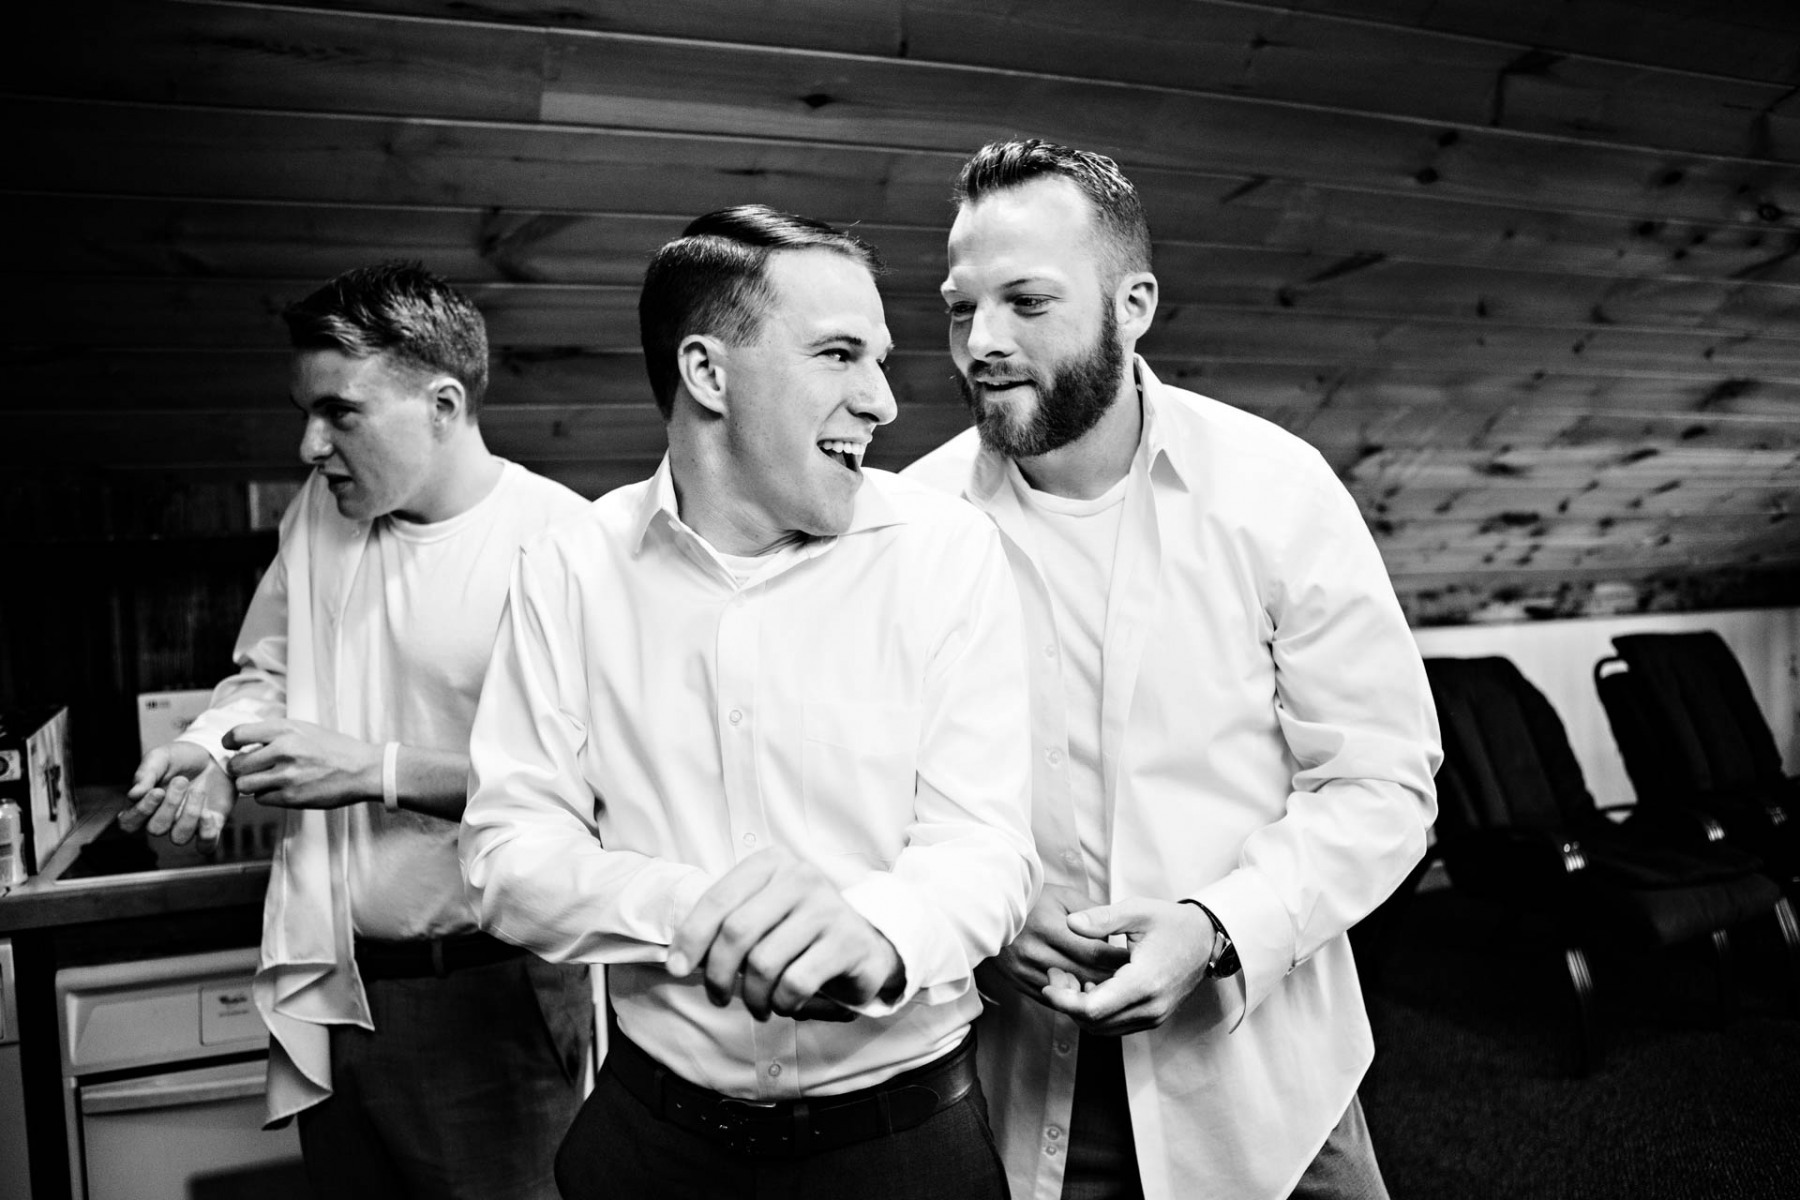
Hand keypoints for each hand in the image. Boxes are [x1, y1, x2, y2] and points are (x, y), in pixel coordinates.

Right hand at [121, 743, 234, 848]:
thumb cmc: (181, 758)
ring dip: (188, 815)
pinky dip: (206, 833)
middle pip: (156, 829)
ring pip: (179, 838)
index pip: (129, 823)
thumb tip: (133, 795)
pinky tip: (208, 814)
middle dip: (169, 805)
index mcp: (145, 805)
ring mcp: (186, 825)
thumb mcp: (161, 757)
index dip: (140, 812)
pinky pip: (205, 845)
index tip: (157, 791)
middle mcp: (163, 820)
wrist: (213, 755)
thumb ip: (145, 773)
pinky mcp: (209, 826)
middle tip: (181, 780)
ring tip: (198, 790)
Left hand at [223, 720, 379, 809]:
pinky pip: (261, 800)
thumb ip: (276, 734)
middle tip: (250, 769)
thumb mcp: (305, 729)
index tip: (233, 747)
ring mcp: (286, 776)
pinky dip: (267, 796)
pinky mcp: (291, 797)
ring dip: (250, 785)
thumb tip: (246, 742)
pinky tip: (281, 790)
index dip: (229, 742)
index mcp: (285, 729)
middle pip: (236, 765)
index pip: (238, 734)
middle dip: (239, 769)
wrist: (363, 770)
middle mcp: (283, 750)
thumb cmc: (335, 748)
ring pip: (244, 785)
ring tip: (264, 781)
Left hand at [667, 846, 903, 1021]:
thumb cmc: (798, 933)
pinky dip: (783, 1002)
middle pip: (736, 932)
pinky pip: (796, 982)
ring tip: (759, 1005)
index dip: (692, 938)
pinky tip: (787, 1004)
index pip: (718, 900)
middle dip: (719, 974)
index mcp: (772, 863)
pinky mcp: (848, 941)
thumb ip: (723, 927)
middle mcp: (801, 877)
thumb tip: (678, 960)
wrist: (866, 943)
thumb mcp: (761, 916)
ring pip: (764, 962)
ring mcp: (828, 907)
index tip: (678, 969)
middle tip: (719, 997)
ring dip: (754, 996)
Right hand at [991, 883, 1129, 1000]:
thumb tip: (1118, 937)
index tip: (1135, 960)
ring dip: (1092, 992)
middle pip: (1084, 976)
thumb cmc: (1034, 900)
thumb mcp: (1064, 896)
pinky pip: (1052, 999)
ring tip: (1113, 989)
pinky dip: (1072, 998)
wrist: (989, 910)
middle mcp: (1035, 951)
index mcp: (1049, 927)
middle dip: (1110, 979)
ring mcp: (1025, 970)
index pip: (1093, 952)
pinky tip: (1086, 993)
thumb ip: (1093, 913)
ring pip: (1069, 992)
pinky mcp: (1019, 982)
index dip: (1117, 959)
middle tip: (1132, 979)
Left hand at [1038, 898, 1215, 1035]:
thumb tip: (1070, 923)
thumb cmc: (1172, 923)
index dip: (1064, 999)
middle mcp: (1150, 1006)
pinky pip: (1116, 1026)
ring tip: (1070, 979)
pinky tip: (1090, 985)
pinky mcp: (1152, 1018)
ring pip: (1103, 1029)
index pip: (1094, 1008)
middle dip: (1067, 1003)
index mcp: (1144, 982)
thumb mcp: (1138, 910)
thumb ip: (1103, 918)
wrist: (1206, 940)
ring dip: (1080, 1010)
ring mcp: (1153, 1016)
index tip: (1048, 982)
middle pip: (1094, 1022)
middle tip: (1055, 975)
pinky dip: (1097, 1013)